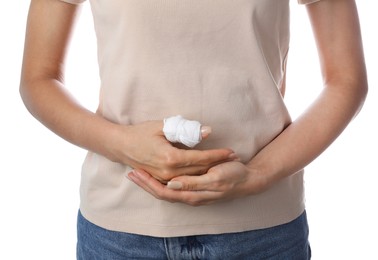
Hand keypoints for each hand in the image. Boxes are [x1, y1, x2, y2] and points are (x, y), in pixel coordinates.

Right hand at [112, 120, 236, 182]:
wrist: (120, 146)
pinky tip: (207, 174)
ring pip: (193, 178)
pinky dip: (197, 178)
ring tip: (225, 166)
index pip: (201, 158)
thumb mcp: (163, 126)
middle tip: (234, 159)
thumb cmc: (141, 133)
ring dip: (209, 172)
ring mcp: (164, 178)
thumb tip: (208, 131)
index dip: (218, 155)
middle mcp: (168, 172)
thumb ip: (186, 130)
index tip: (232, 152)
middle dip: (218, 164)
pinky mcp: (161, 180)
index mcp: (170, 158)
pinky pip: (183, 182)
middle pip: (200, 170)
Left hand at [127, 161, 267, 205]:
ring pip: (166, 192)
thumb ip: (192, 183)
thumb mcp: (214, 178)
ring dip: (151, 183)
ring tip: (138, 174)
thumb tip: (172, 184)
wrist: (249, 180)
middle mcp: (190, 197)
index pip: (163, 191)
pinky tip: (157, 176)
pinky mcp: (196, 190)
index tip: (135, 171)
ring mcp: (193, 195)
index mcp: (192, 194)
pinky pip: (174, 189)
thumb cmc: (233, 176)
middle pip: (161, 193)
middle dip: (145, 184)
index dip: (148, 183)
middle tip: (130, 173)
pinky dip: (161, 183)